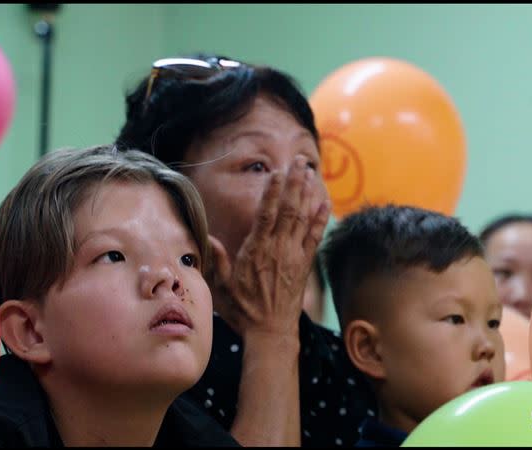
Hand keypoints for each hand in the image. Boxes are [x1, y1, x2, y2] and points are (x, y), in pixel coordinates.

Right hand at [208, 155, 330, 337]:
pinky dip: (320, 218)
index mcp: (256, 251)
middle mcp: (278, 249)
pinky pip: (314, 236)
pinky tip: (325, 202)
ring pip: (302, 218)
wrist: (271, 332)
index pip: (266, 215)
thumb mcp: (222, 287)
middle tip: (299, 161)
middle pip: (289, 209)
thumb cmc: (244, 311)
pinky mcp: (305, 264)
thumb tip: (206, 236)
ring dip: (307, 193)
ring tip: (310, 172)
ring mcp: (294, 256)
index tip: (277, 173)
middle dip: (295, 184)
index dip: (273, 192)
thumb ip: (217, 260)